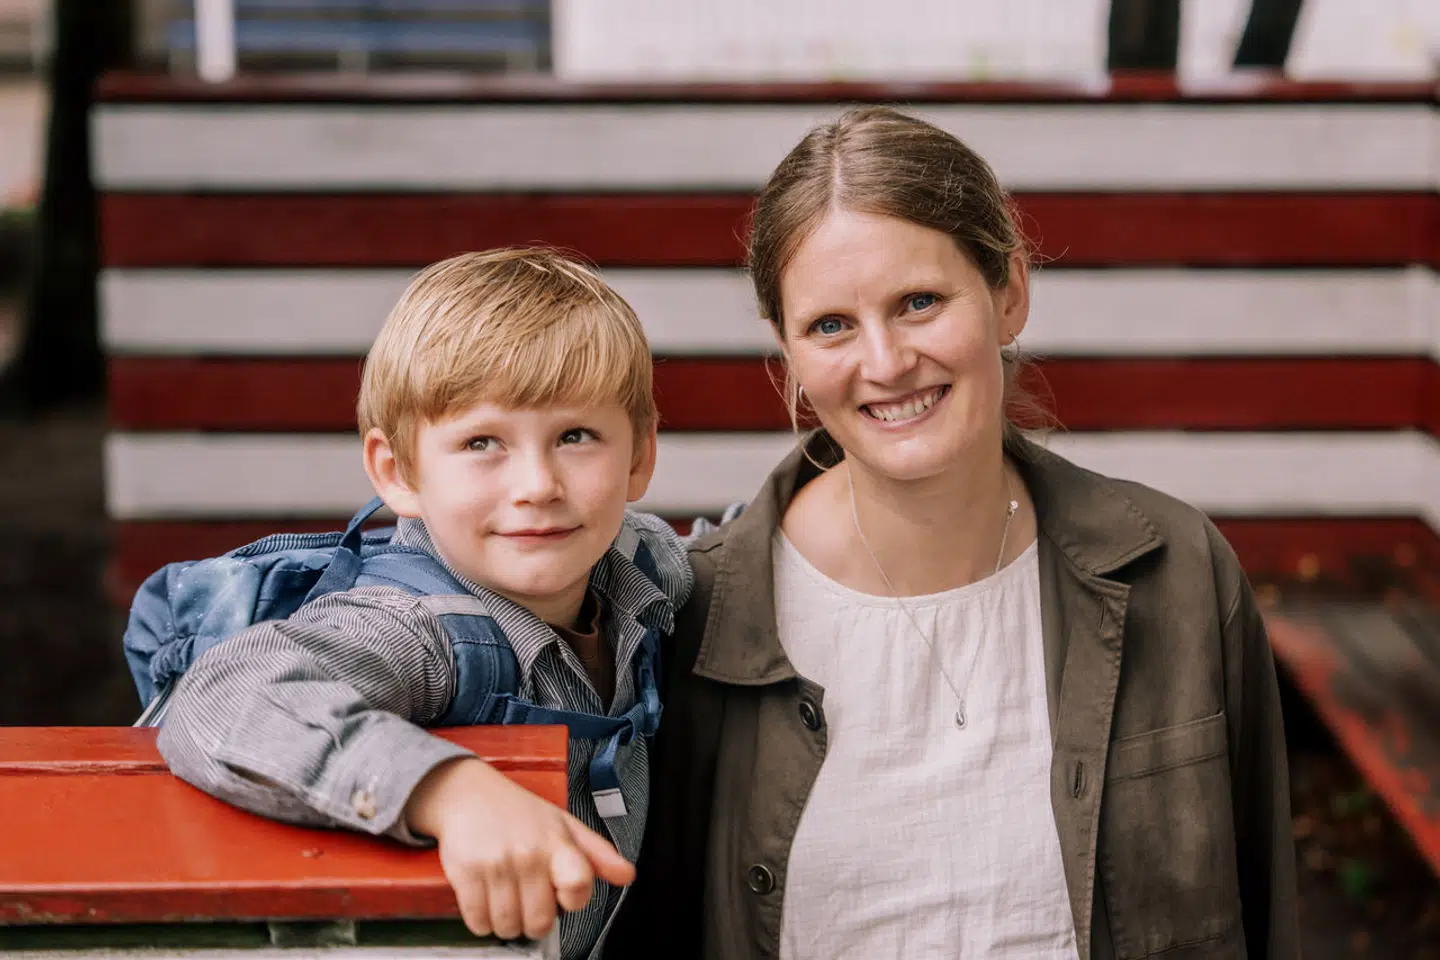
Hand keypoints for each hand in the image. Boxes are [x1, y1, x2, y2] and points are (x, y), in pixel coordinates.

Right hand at [404, 756, 634, 940]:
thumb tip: (627, 875)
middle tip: (529, 904)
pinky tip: (486, 902)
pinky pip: (478, 921)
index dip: (573, 900)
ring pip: (508, 925)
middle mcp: (527, 853)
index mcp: (556, 842)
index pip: (578, 885)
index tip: (563, 896)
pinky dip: (482, 921)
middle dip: (535, 921)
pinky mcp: (465, 873)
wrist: (468, 794)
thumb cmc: (518, 812)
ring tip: (507, 902)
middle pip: (540, 920)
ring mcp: (496, 864)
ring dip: (507, 923)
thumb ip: (597, 854)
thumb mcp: (563, 824)